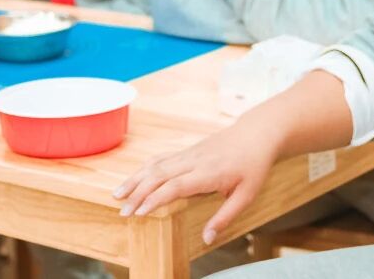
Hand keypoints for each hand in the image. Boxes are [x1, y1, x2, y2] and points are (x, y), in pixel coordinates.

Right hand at [114, 123, 279, 244]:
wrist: (256, 134)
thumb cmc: (253, 165)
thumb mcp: (247, 196)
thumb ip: (224, 217)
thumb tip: (206, 239)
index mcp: (208, 173)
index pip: (175, 186)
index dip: (154, 199)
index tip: (138, 212)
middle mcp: (194, 160)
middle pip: (159, 174)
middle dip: (137, 192)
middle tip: (122, 210)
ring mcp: (189, 153)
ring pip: (156, 164)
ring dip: (135, 179)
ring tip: (117, 194)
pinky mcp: (187, 151)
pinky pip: (161, 158)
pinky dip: (144, 169)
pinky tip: (134, 179)